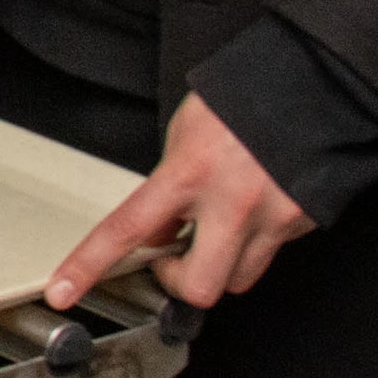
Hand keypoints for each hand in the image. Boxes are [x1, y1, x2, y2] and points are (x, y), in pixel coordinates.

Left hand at [44, 94, 313, 312]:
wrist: (314, 85)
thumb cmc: (244, 99)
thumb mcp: (186, 132)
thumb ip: (168, 187)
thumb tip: (158, 232)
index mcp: (189, 172)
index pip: (127, 229)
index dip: (89, 265)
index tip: (63, 291)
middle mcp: (231, 204)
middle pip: (197, 286)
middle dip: (181, 278)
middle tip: (176, 254)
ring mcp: (272, 219)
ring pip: (238, 280)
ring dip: (222, 265)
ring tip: (221, 226)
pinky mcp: (302, 225)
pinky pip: (270, 255)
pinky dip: (256, 243)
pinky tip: (257, 209)